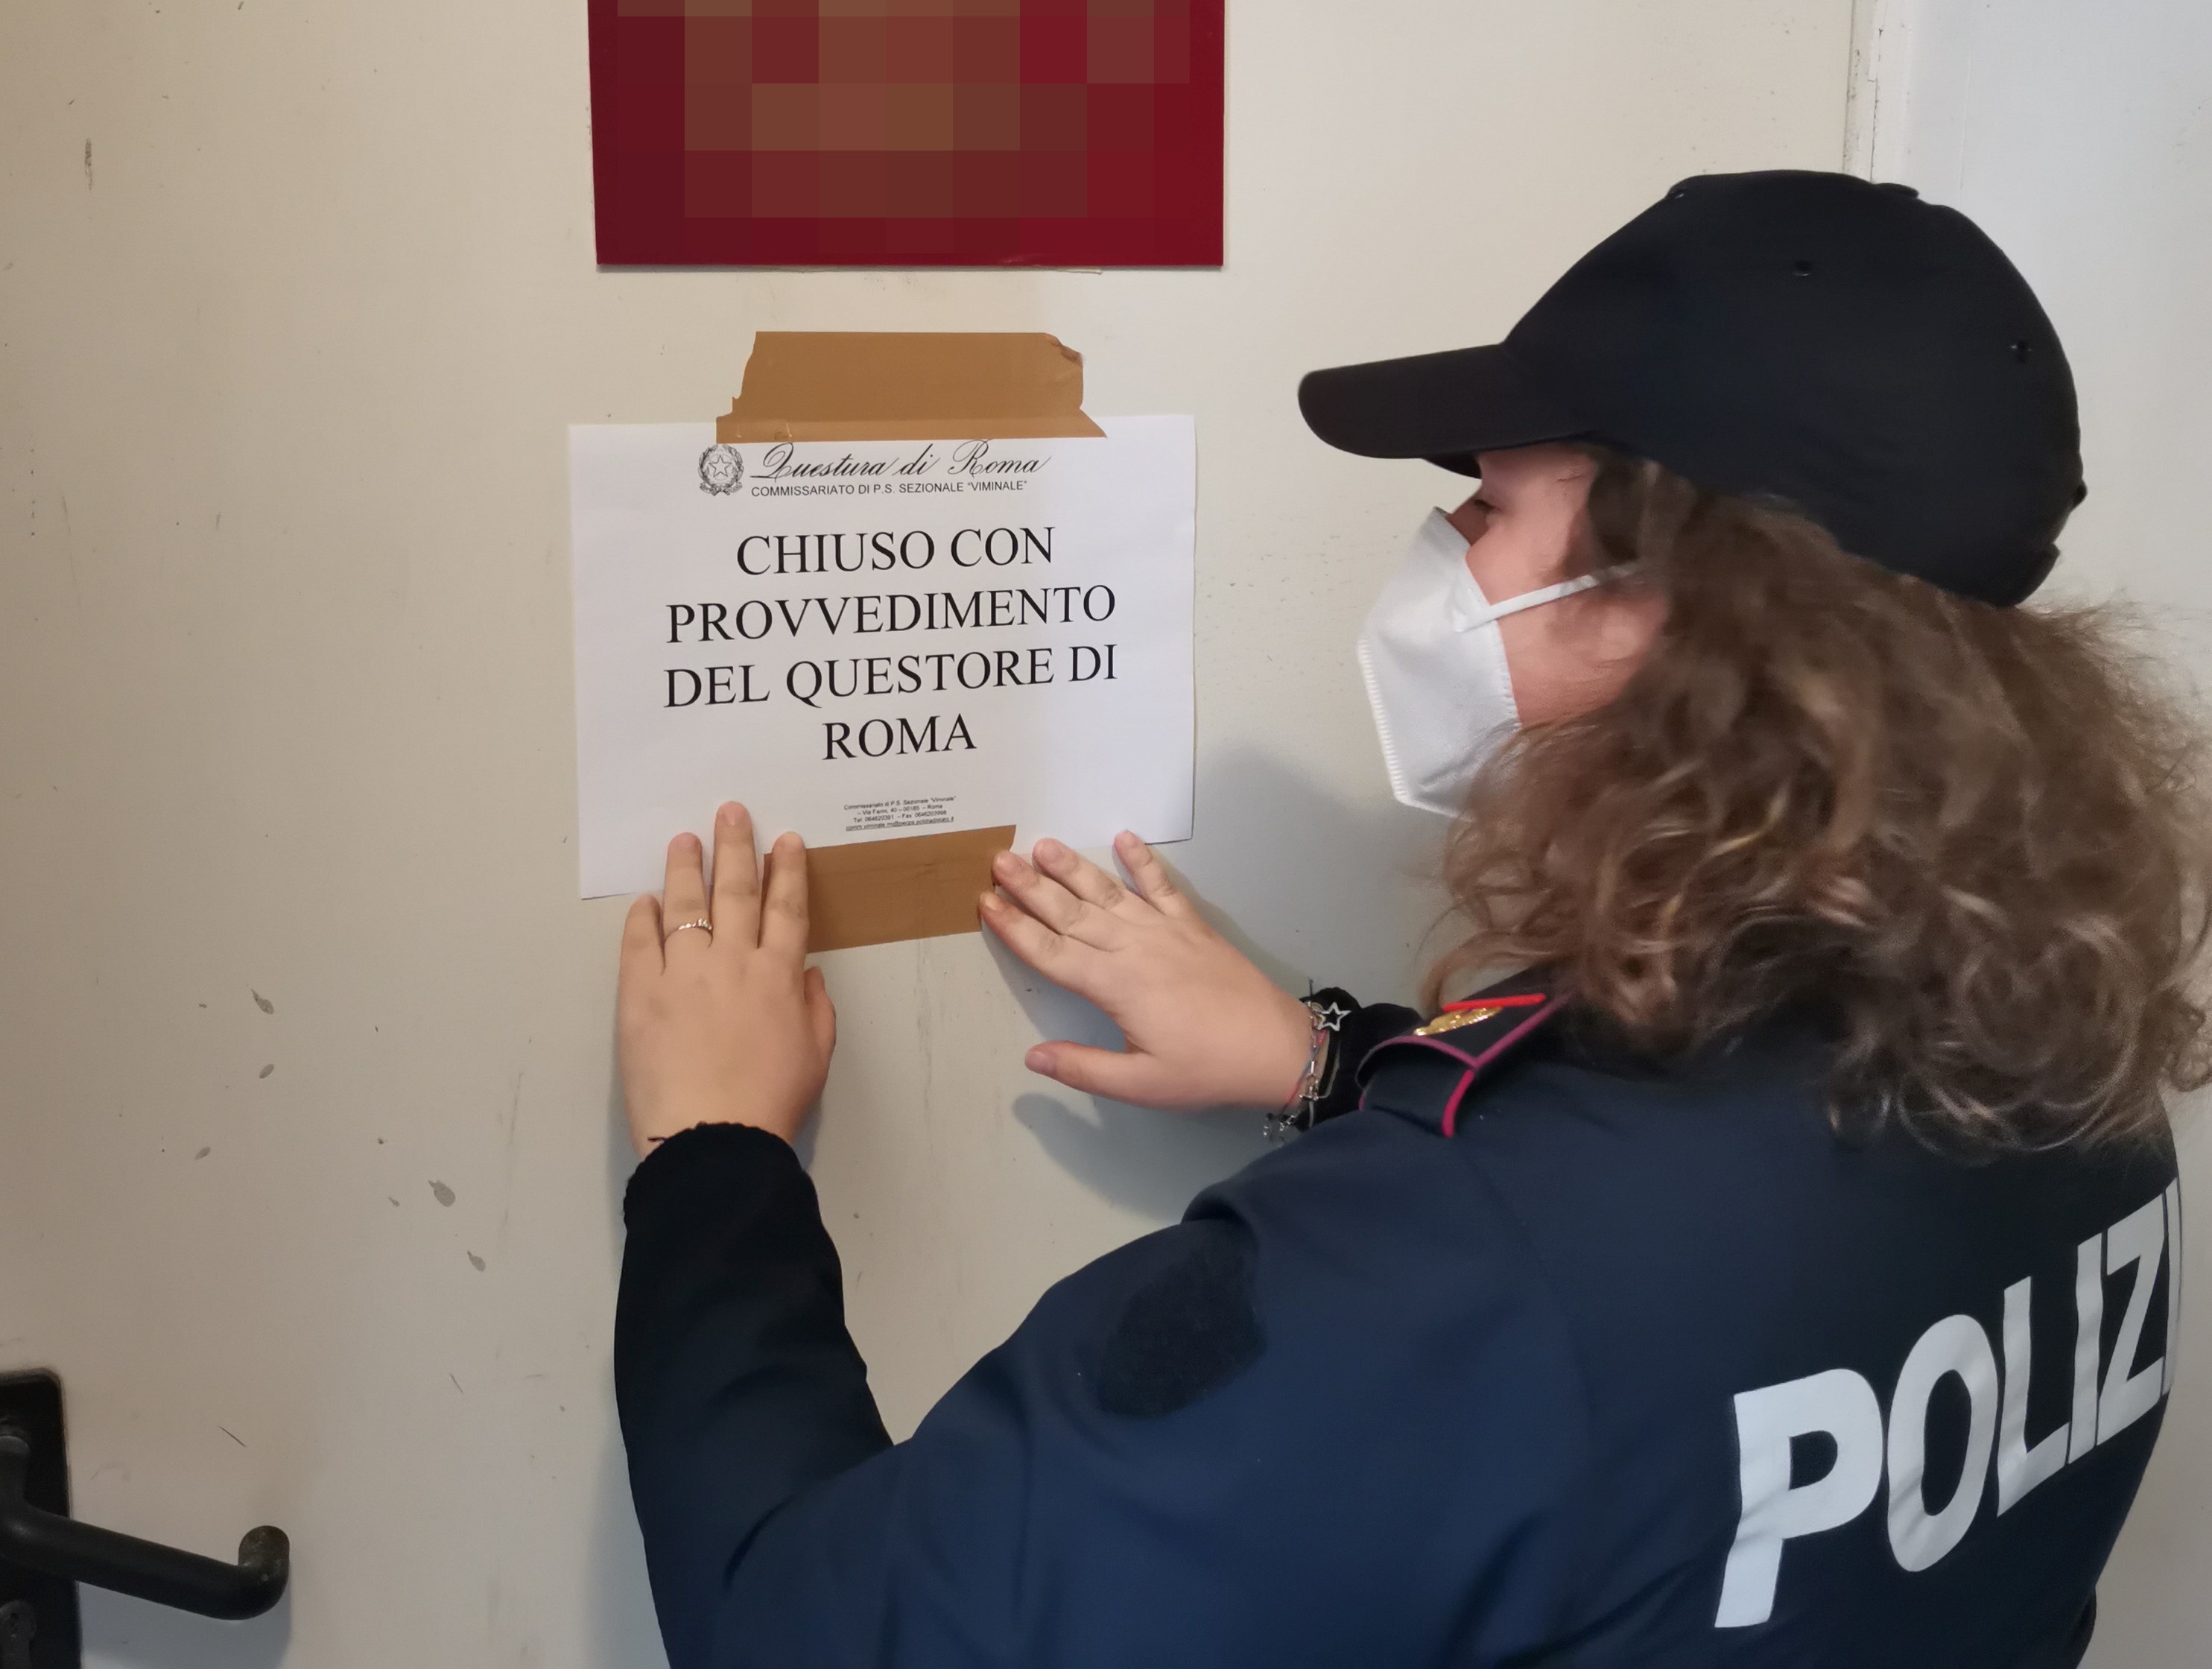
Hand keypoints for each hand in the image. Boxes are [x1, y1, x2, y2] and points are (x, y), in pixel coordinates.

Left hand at [617, 802, 836, 1156]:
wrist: (713, 1135)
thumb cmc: (769, 1102)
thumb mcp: (815, 1055)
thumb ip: (814, 1009)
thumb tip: (806, 975)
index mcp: (779, 976)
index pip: (786, 908)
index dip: (788, 870)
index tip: (786, 840)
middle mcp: (733, 961)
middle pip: (737, 891)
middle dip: (737, 847)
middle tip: (732, 811)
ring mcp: (684, 973)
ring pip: (686, 905)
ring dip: (687, 867)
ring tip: (685, 839)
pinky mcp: (640, 992)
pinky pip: (640, 942)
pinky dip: (642, 917)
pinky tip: (645, 900)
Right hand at [980, 833, 1315, 1109]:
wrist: (1275, 1046)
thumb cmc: (1206, 1069)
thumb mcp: (1141, 1084)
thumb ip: (1084, 1068)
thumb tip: (1032, 1058)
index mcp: (1115, 986)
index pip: (1051, 952)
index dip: (1015, 928)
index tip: (986, 903)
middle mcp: (1134, 948)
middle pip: (1071, 913)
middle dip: (1031, 886)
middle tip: (998, 859)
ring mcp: (1164, 931)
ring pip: (1108, 892)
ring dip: (1073, 868)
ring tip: (1042, 844)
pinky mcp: (1192, 926)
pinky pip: (1162, 885)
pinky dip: (1143, 861)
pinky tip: (1125, 838)